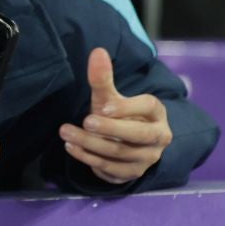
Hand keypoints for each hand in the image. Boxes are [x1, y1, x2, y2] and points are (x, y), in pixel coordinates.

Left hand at [59, 47, 170, 185]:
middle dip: (110, 129)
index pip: (149, 107)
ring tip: (66, 133)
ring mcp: (146, 158)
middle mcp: (158, 138)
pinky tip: (71, 148)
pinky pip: (111, 169)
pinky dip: (89, 159)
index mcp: (157, 114)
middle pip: (139, 135)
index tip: (104, 107)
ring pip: (120, 154)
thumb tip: (97, 51)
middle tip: (85, 121)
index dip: (128, 108)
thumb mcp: (110, 97)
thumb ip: (103, 78)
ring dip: (91, 144)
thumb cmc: (119, 115)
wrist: (126, 143)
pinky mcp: (132, 174)